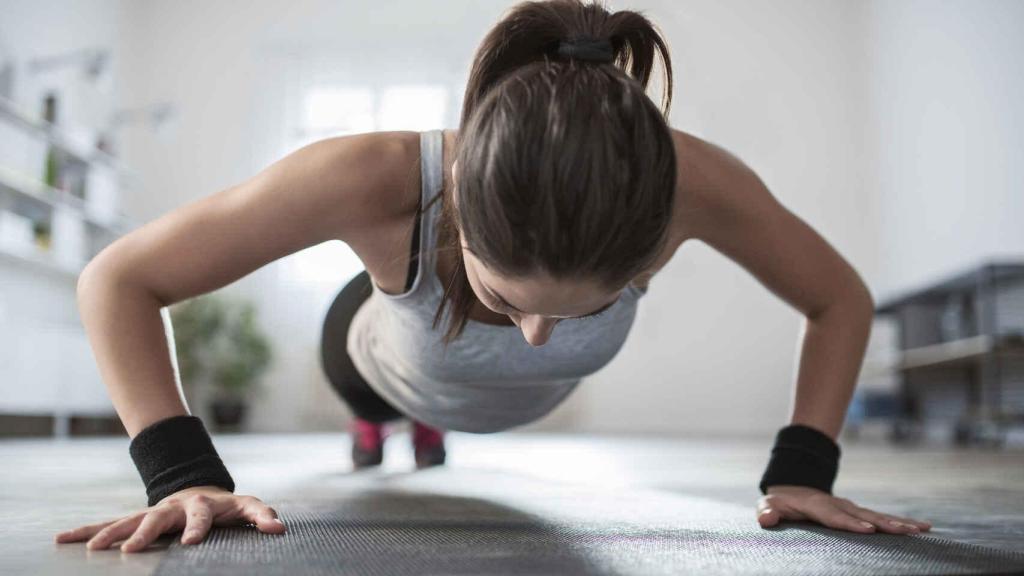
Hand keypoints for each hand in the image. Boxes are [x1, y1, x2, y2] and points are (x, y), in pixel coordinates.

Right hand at [54, 485, 285, 552]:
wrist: (200, 491)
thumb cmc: (227, 507)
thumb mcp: (248, 508)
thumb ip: (263, 516)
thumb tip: (279, 529)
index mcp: (202, 505)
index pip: (202, 515)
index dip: (198, 527)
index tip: (192, 543)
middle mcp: (173, 507)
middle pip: (158, 518)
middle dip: (145, 533)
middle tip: (132, 550)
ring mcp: (152, 512)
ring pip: (129, 521)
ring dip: (110, 534)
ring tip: (93, 549)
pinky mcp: (136, 520)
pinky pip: (109, 525)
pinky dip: (87, 531)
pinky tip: (63, 539)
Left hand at [757, 485, 932, 534]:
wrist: (793, 488)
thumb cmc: (780, 502)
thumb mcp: (769, 505)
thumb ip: (767, 511)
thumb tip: (766, 519)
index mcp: (818, 505)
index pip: (834, 516)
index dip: (850, 523)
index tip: (868, 529)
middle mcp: (839, 505)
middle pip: (863, 515)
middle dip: (884, 524)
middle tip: (904, 531)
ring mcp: (852, 507)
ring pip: (878, 515)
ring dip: (899, 523)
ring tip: (922, 529)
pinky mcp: (860, 513)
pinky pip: (882, 518)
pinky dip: (903, 522)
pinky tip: (924, 528)